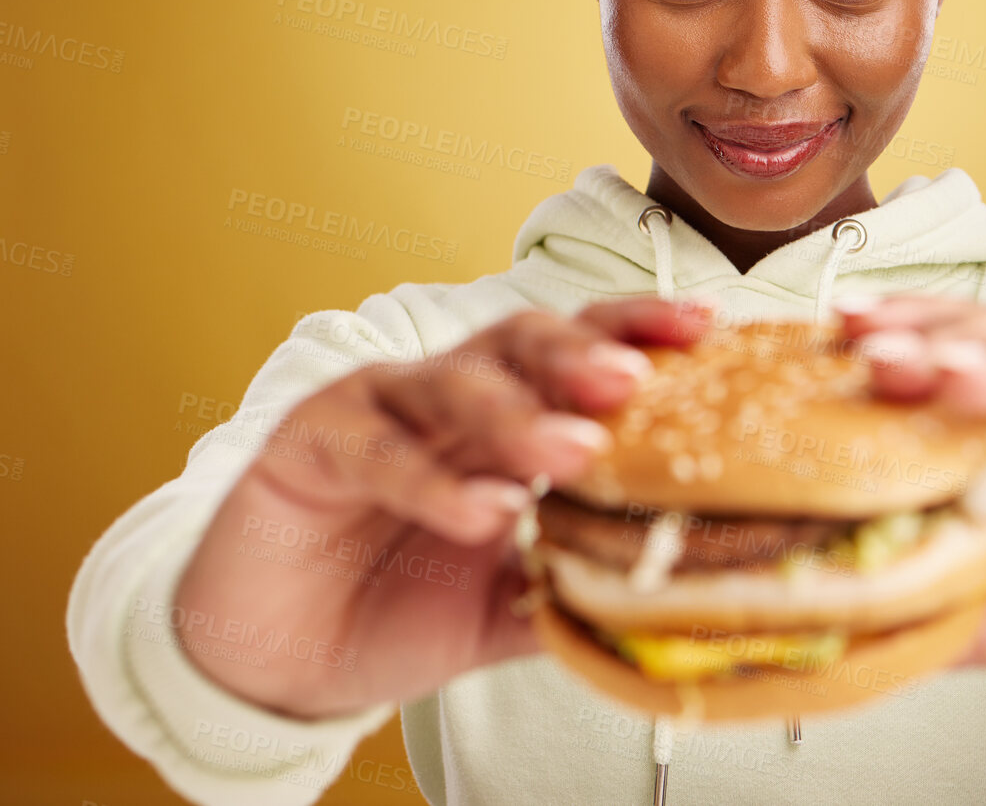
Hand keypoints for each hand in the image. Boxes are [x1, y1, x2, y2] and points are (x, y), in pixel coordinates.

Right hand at [171, 296, 711, 719]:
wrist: (277, 658)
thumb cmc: (395, 609)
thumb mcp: (503, 607)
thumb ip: (573, 588)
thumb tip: (673, 594)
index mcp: (505, 416)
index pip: (578, 351)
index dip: (639, 330)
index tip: (707, 328)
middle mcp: (446, 396)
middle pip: (520, 341)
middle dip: (581, 352)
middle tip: (634, 380)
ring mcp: (376, 408)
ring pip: (451, 385)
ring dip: (516, 414)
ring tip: (573, 450)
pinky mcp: (308, 441)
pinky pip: (377, 450)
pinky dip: (432, 480)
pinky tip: (481, 509)